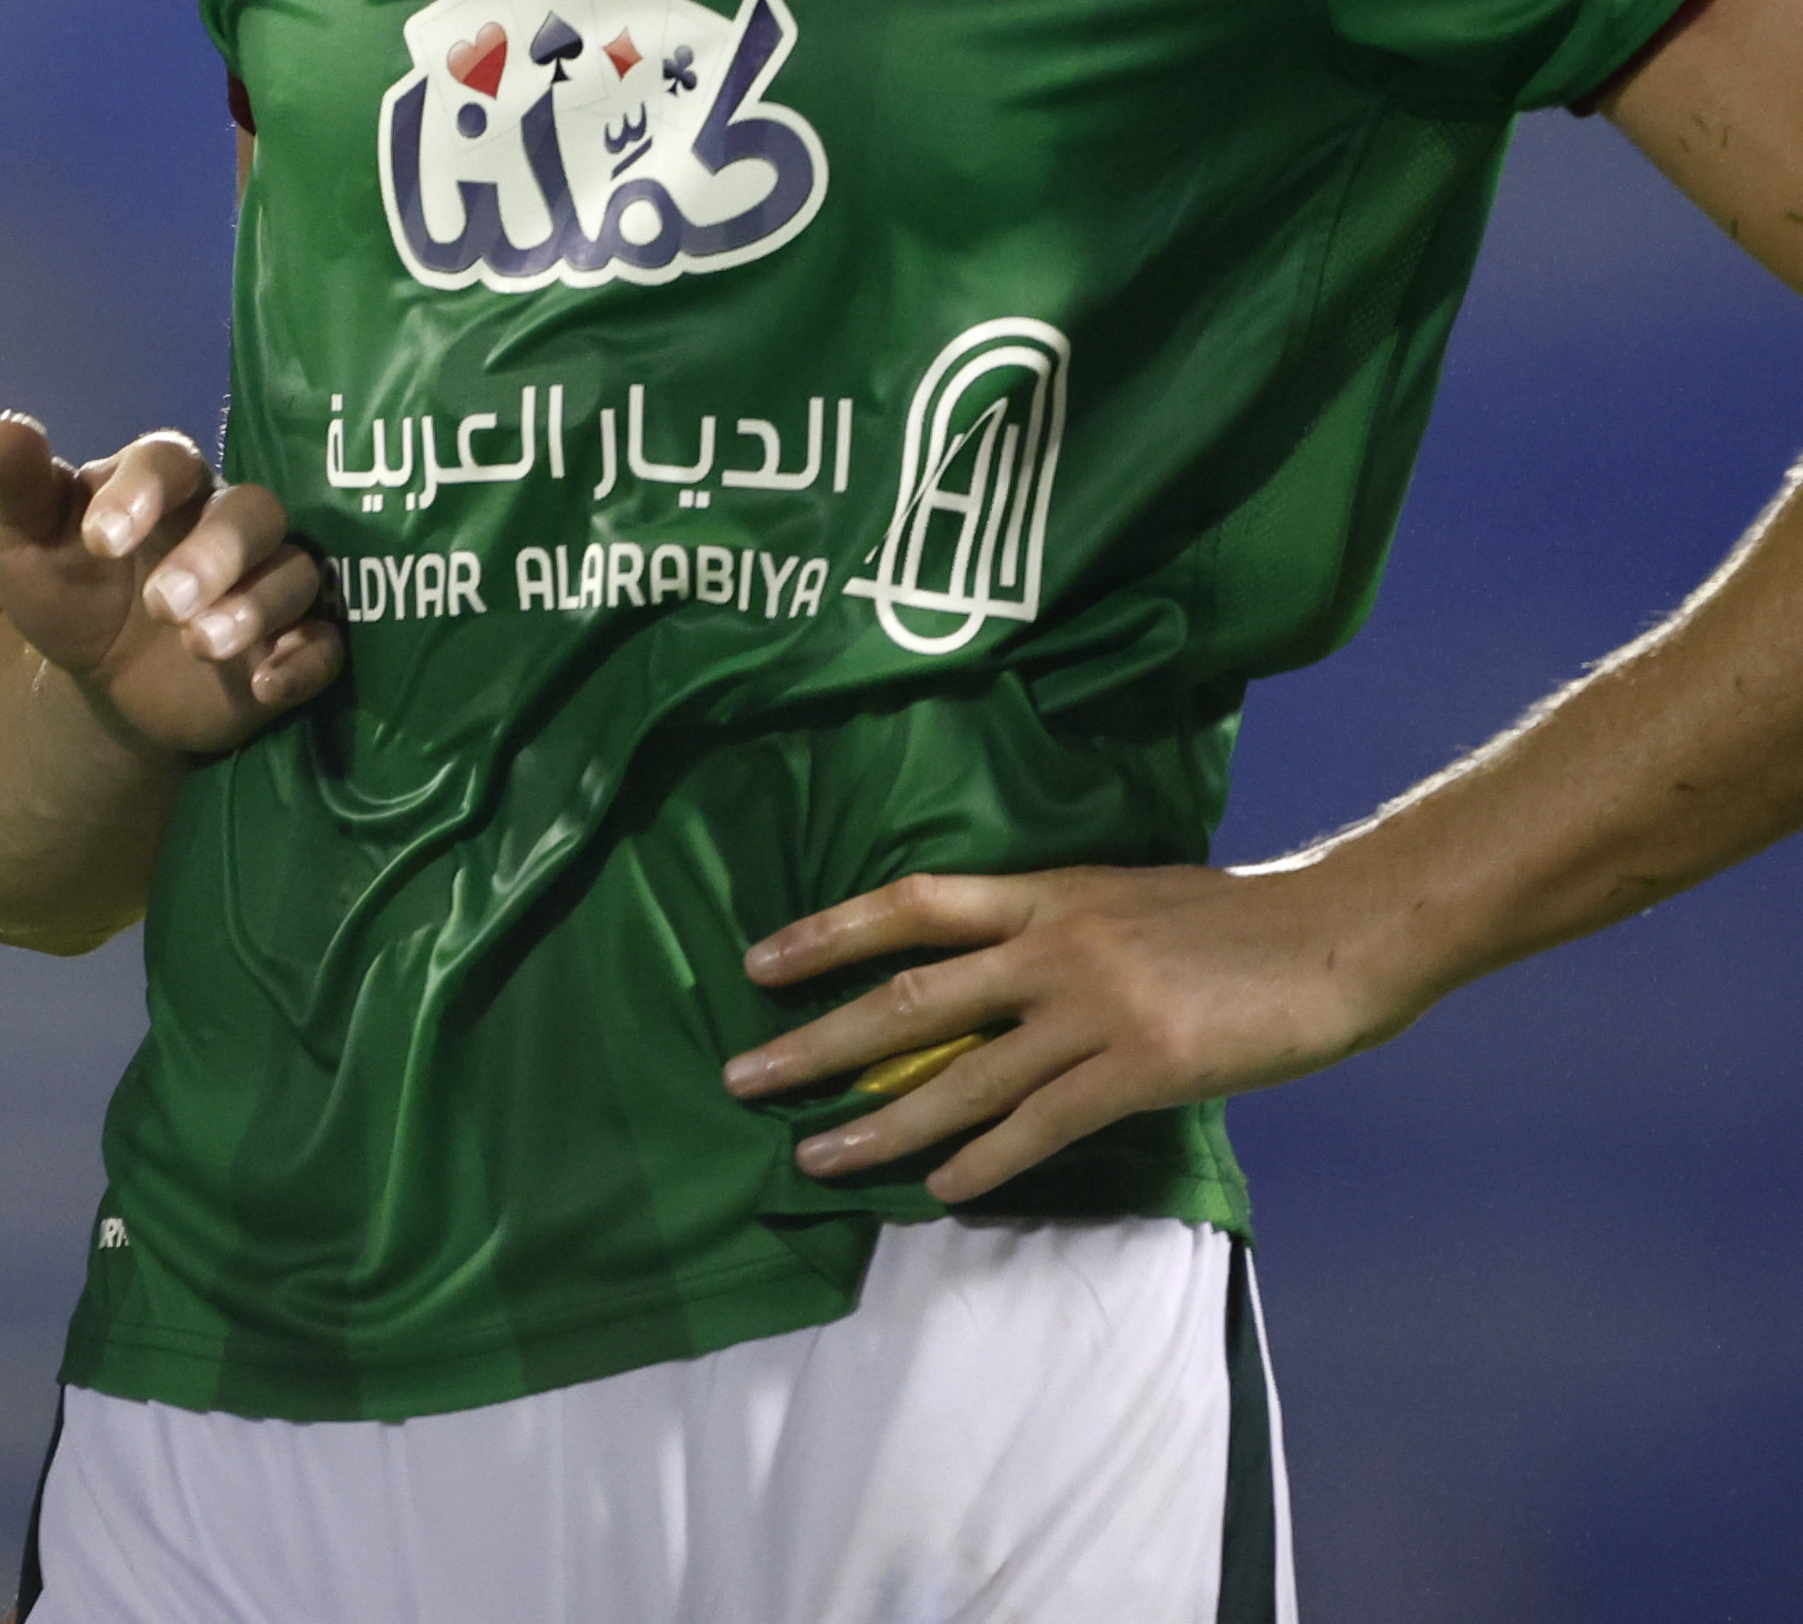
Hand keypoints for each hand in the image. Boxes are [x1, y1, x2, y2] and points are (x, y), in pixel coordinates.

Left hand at [0, 415, 341, 757]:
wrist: (101, 681)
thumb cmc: (69, 591)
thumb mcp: (27, 543)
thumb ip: (16, 486)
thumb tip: (4, 429)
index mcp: (163, 486)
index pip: (171, 460)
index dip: (142, 491)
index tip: (100, 540)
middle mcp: (224, 523)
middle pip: (252, 510)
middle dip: (213, 555)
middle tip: (161, 605)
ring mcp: (266, 582)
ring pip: (296, 571)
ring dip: (255, 607)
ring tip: (199, 644)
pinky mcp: (293, 642)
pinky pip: (327, 642)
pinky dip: (306, 660)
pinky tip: (266, 685)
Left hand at [722, 855, 1427, 1200]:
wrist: (1338, 934)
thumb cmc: (1235, 918)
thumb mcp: (1122, 896)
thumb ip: (1050, 928)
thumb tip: (987, 969)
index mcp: (1044, 894)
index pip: (908, 905)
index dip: (826, 933)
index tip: (756, 963)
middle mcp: (1052, 948)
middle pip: (909, 1000)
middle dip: (818, 1042)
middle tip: (743, 1076)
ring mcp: (1094, 1010)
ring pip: (963, 1078)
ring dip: (881, 1122)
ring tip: (816, 1154)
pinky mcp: (1142, 1069)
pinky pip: (1042, 1125)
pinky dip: (985, 1160)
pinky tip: (939, 1188)